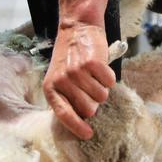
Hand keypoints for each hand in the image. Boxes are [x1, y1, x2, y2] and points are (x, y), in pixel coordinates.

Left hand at [43, 23, 115, 138]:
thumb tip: (82, 119)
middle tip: (91, 87)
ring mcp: (77, 72)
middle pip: (88, 109)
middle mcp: (62, 81)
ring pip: (101, 97)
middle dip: (94, 102)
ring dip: (102, 88)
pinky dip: (109, 77)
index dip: (77, 127)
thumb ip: (67, 96)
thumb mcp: (59, 77)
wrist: (77, 27)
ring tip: (94, 75)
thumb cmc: (70, 56)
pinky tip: (101, 67)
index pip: (64, 115)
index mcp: (51, 88)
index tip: (88, 134)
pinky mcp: (93, 63)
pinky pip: (109, 82)